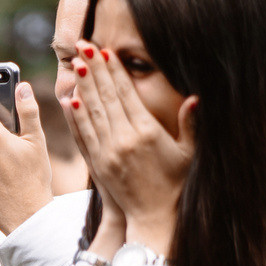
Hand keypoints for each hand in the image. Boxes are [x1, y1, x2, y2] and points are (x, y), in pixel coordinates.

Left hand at [66, 43, 194, 254]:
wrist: (153, 219)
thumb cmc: (175, 185)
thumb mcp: (188, 154)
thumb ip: (190, 125)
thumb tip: (195, 98)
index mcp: (146, 133)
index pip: (125, 94)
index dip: (114, 71)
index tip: (106, 51)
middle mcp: (122, 140)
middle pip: (104, 98)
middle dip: (94, 70)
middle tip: (83, 46)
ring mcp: (106, 153)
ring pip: (90, 113)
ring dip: (82, 87)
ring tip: (75, 65)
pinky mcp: (97, 165)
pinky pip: (83, 135)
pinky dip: (75, 117)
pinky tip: (70, 100)